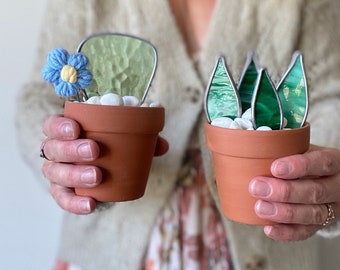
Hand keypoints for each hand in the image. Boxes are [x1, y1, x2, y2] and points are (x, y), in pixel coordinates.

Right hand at [41, 115, 168, 214]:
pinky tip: (90, 204)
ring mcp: (57, 172)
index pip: (53, 125)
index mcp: (66, 132)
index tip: (76, 128)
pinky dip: (75, 203)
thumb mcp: (123, 140)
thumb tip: (162, 145)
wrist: (103, 172)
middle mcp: (56, 151)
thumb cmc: (109, 149)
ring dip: (74, 174)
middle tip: (94, 150)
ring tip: (96, 176)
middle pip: (53, 148)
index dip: (60, 126)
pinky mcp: (62, 192)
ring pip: (55, 173)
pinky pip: (63, 199)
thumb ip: (142, 139)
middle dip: (72, 149)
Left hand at [249, 145, 339, 240]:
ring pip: (312, 214)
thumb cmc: (304, 160)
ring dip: (283, 212)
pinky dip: (286, 232)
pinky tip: (268, 228)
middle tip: (257, 187)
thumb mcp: (301, 149)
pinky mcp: (320, 225)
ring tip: (260, 207)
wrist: (323, 178)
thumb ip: (284, 148)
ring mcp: (331, 208)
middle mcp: (337, 187)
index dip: (300, 166)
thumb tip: (251, 143)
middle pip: (316, 191)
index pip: (323, 163)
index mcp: (334, 163)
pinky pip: (305, 232)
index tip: (275, 167)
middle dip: (284, 191)